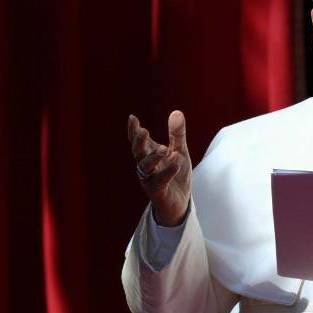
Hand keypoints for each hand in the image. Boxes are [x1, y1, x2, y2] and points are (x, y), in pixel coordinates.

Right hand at [127, 111, 191, 225]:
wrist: (180, 200)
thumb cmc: (175, 173)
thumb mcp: (179, 151)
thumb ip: (177, 134)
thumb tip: (177, 112)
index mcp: (149, 153)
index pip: (138, 141)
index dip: (133, 130)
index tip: (132, 118)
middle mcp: (146, 165)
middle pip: (138, 152)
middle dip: (138, 142)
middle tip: (143, 131)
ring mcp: (150, 179)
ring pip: (144, 168)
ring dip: (152, 157)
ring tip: (163, 149)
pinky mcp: (157, 191)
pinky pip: (159, 182)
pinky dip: (166, 173)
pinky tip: (175, 165)